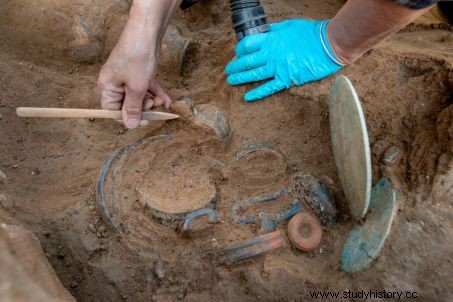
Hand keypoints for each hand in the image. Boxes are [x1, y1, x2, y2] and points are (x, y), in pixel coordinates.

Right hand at [98, 19, 170, 128]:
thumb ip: (133, 108)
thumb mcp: (136, 87)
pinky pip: (145, 88)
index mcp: (107, 87)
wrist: (146, 33)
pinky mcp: (137, 73)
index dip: (128, 117)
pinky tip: (167, 100)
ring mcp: (126, 78)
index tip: (144, 120)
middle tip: (155, 106)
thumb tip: (129, 125)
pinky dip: (155, 93)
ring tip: (162, 102)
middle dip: (143, 108)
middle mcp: (114, 83)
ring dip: (152, 101)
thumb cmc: (137, 57)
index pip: (113, 111)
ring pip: (138, 97)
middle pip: (128, 105)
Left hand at [225, 19, 343, 101]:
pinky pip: (269, 88)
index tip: (238, 53)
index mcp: (271, 40)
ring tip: (231, 81)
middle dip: (235, 66)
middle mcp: (271, 54)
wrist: (329, 45)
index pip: (247, 45)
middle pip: (247, 61)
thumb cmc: (311, 33)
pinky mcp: (287, 79)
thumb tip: (264, 32)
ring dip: (240, 78)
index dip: (239, 49)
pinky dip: (257, 93)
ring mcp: (278, 68)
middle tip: (228, 70)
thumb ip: (274, 31)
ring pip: (254, 75)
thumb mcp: (289, 25)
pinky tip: (247, 97)